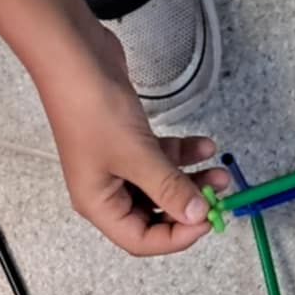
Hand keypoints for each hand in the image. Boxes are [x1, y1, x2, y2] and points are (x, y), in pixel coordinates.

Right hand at [34, 20, 227, 255]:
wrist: (74, 54)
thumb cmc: (93, 108)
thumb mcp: (137, 154)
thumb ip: (169, 187)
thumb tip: (197, 215)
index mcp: (99, 205)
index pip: (141, 240)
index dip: (176, 236)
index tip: (207, 220)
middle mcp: (106, 191)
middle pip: (153, 215)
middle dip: (188, 206)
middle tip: (220, 196)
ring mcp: (116, 165)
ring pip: (160, 185)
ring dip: (191, 180)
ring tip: (221, 171)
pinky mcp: (126, 141)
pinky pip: (158, 159)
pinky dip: (180, 154)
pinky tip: (203, 146)